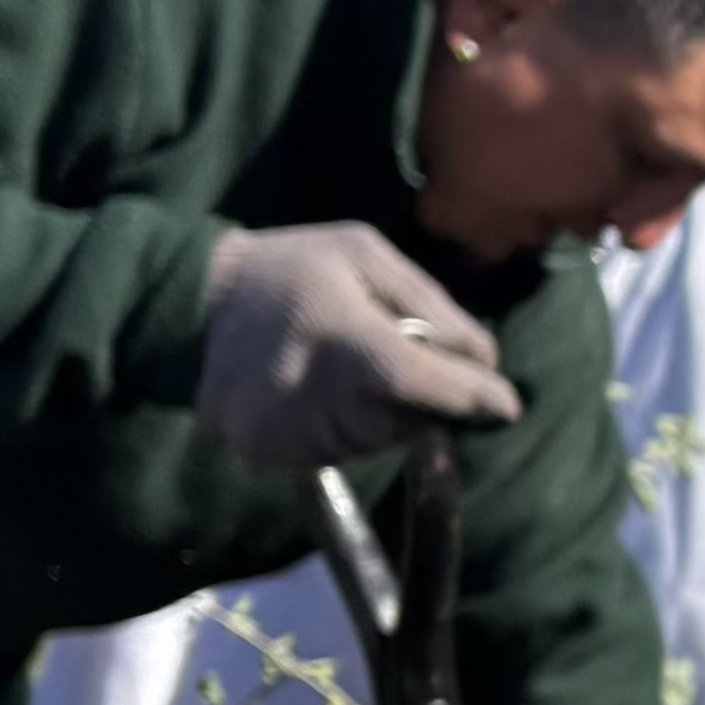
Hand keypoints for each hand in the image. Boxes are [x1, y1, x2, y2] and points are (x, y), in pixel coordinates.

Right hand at [195, 222, 523, 467]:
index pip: (412, 378)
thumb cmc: (296, 269)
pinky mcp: (263, 450)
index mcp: (335, 329)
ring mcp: (281, 425)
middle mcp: (306, 385)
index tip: (507, 405)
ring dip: (383, 414)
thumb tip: (487, 361)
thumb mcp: (363, 252)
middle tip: (395, 357)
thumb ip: (431, 304)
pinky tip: (323, 391)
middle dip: (423, 399)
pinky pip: (336, 452)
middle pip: (401, 419)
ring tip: (350, 368)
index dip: (466, 397)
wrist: (197, 303)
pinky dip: (346, 428)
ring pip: (374, 441)